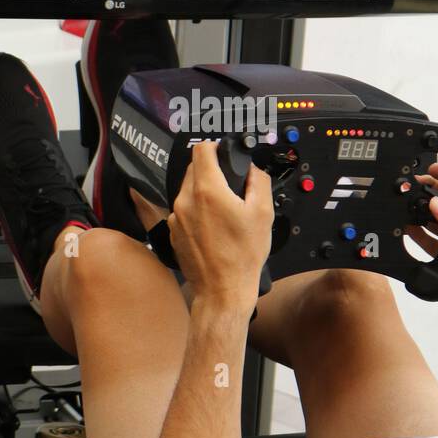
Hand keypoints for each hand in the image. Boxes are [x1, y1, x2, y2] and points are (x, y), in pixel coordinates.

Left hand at [168, 141, 272, 311]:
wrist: (222, 290)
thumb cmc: (242, 257)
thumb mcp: (263, 213)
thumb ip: (258, 181)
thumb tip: (252, 168)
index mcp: (208, 191)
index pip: (201, 149)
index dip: (215, 147)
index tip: (224, 155)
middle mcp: (186, 200)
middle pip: (194, 168)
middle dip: (212, 171)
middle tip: (231, 187)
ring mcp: (176, 217)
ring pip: (188, 190)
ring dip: (204, 192)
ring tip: (224, 211)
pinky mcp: (173, 231)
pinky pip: (184, 209)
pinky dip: (197, 211)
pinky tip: (213, 227)